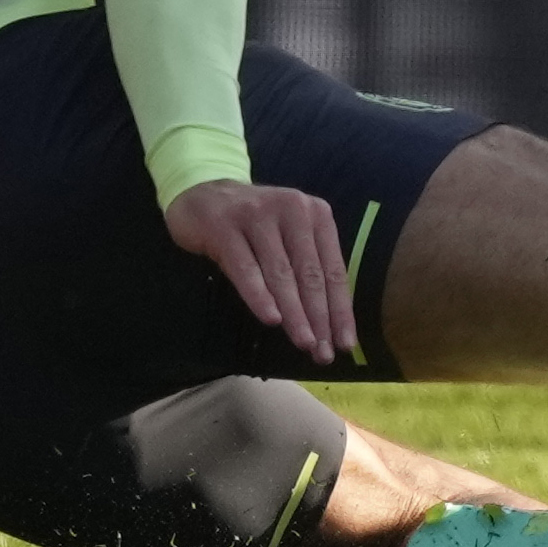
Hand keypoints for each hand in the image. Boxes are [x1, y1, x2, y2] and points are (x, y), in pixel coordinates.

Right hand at [164, 178, 350, 363]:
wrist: (202, 193)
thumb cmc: (253, 224)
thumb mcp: (288, 235)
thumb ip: (308, 266)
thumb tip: (328, 322)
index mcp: (316, 214)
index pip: (333, 269)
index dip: (340, 309)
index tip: (345, 344)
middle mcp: (292, 210)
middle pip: (310, 274)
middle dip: (319, 317)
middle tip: (323, 353)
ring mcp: (257, 216)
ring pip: (281, 274)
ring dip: (294, 313)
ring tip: (304, 343)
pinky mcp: (225, 227)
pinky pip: (245, 268)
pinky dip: (259, 296)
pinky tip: (270, 319)